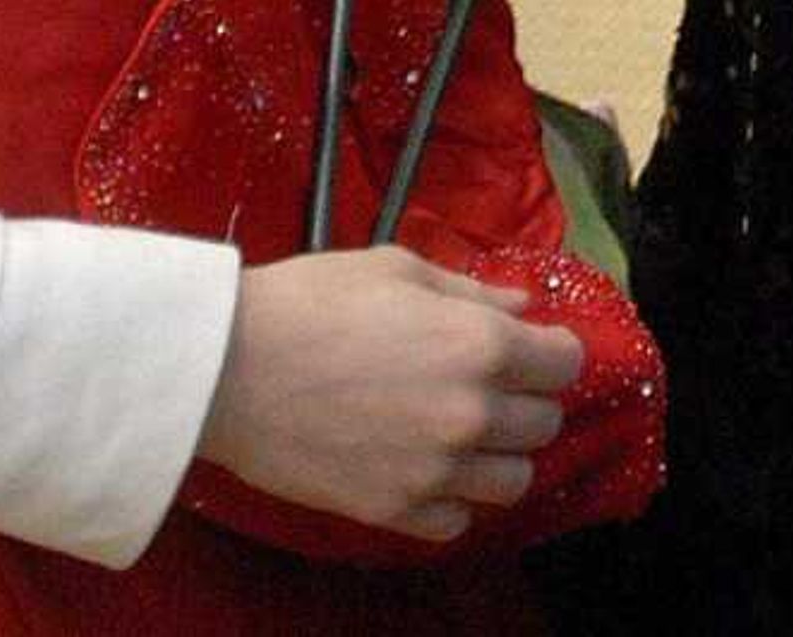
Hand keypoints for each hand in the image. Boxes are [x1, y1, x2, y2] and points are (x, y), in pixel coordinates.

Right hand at [199, 247, 586, 542]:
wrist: (227, 367)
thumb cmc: (309, 302)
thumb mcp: (398, 269)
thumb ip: (472, 292)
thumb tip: (523, 308)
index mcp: (480, 345)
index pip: (566, 363)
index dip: (552, 352)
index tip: (532, 349)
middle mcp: (470, 413)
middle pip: (545, 424)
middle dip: (526, 401)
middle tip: (489, 385)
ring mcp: (434, 470)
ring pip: (514, 482)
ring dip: (498, 456)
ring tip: (461, 432)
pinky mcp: (394, 510)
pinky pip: (456, 523)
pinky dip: (451, 500)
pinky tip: (424, 467)